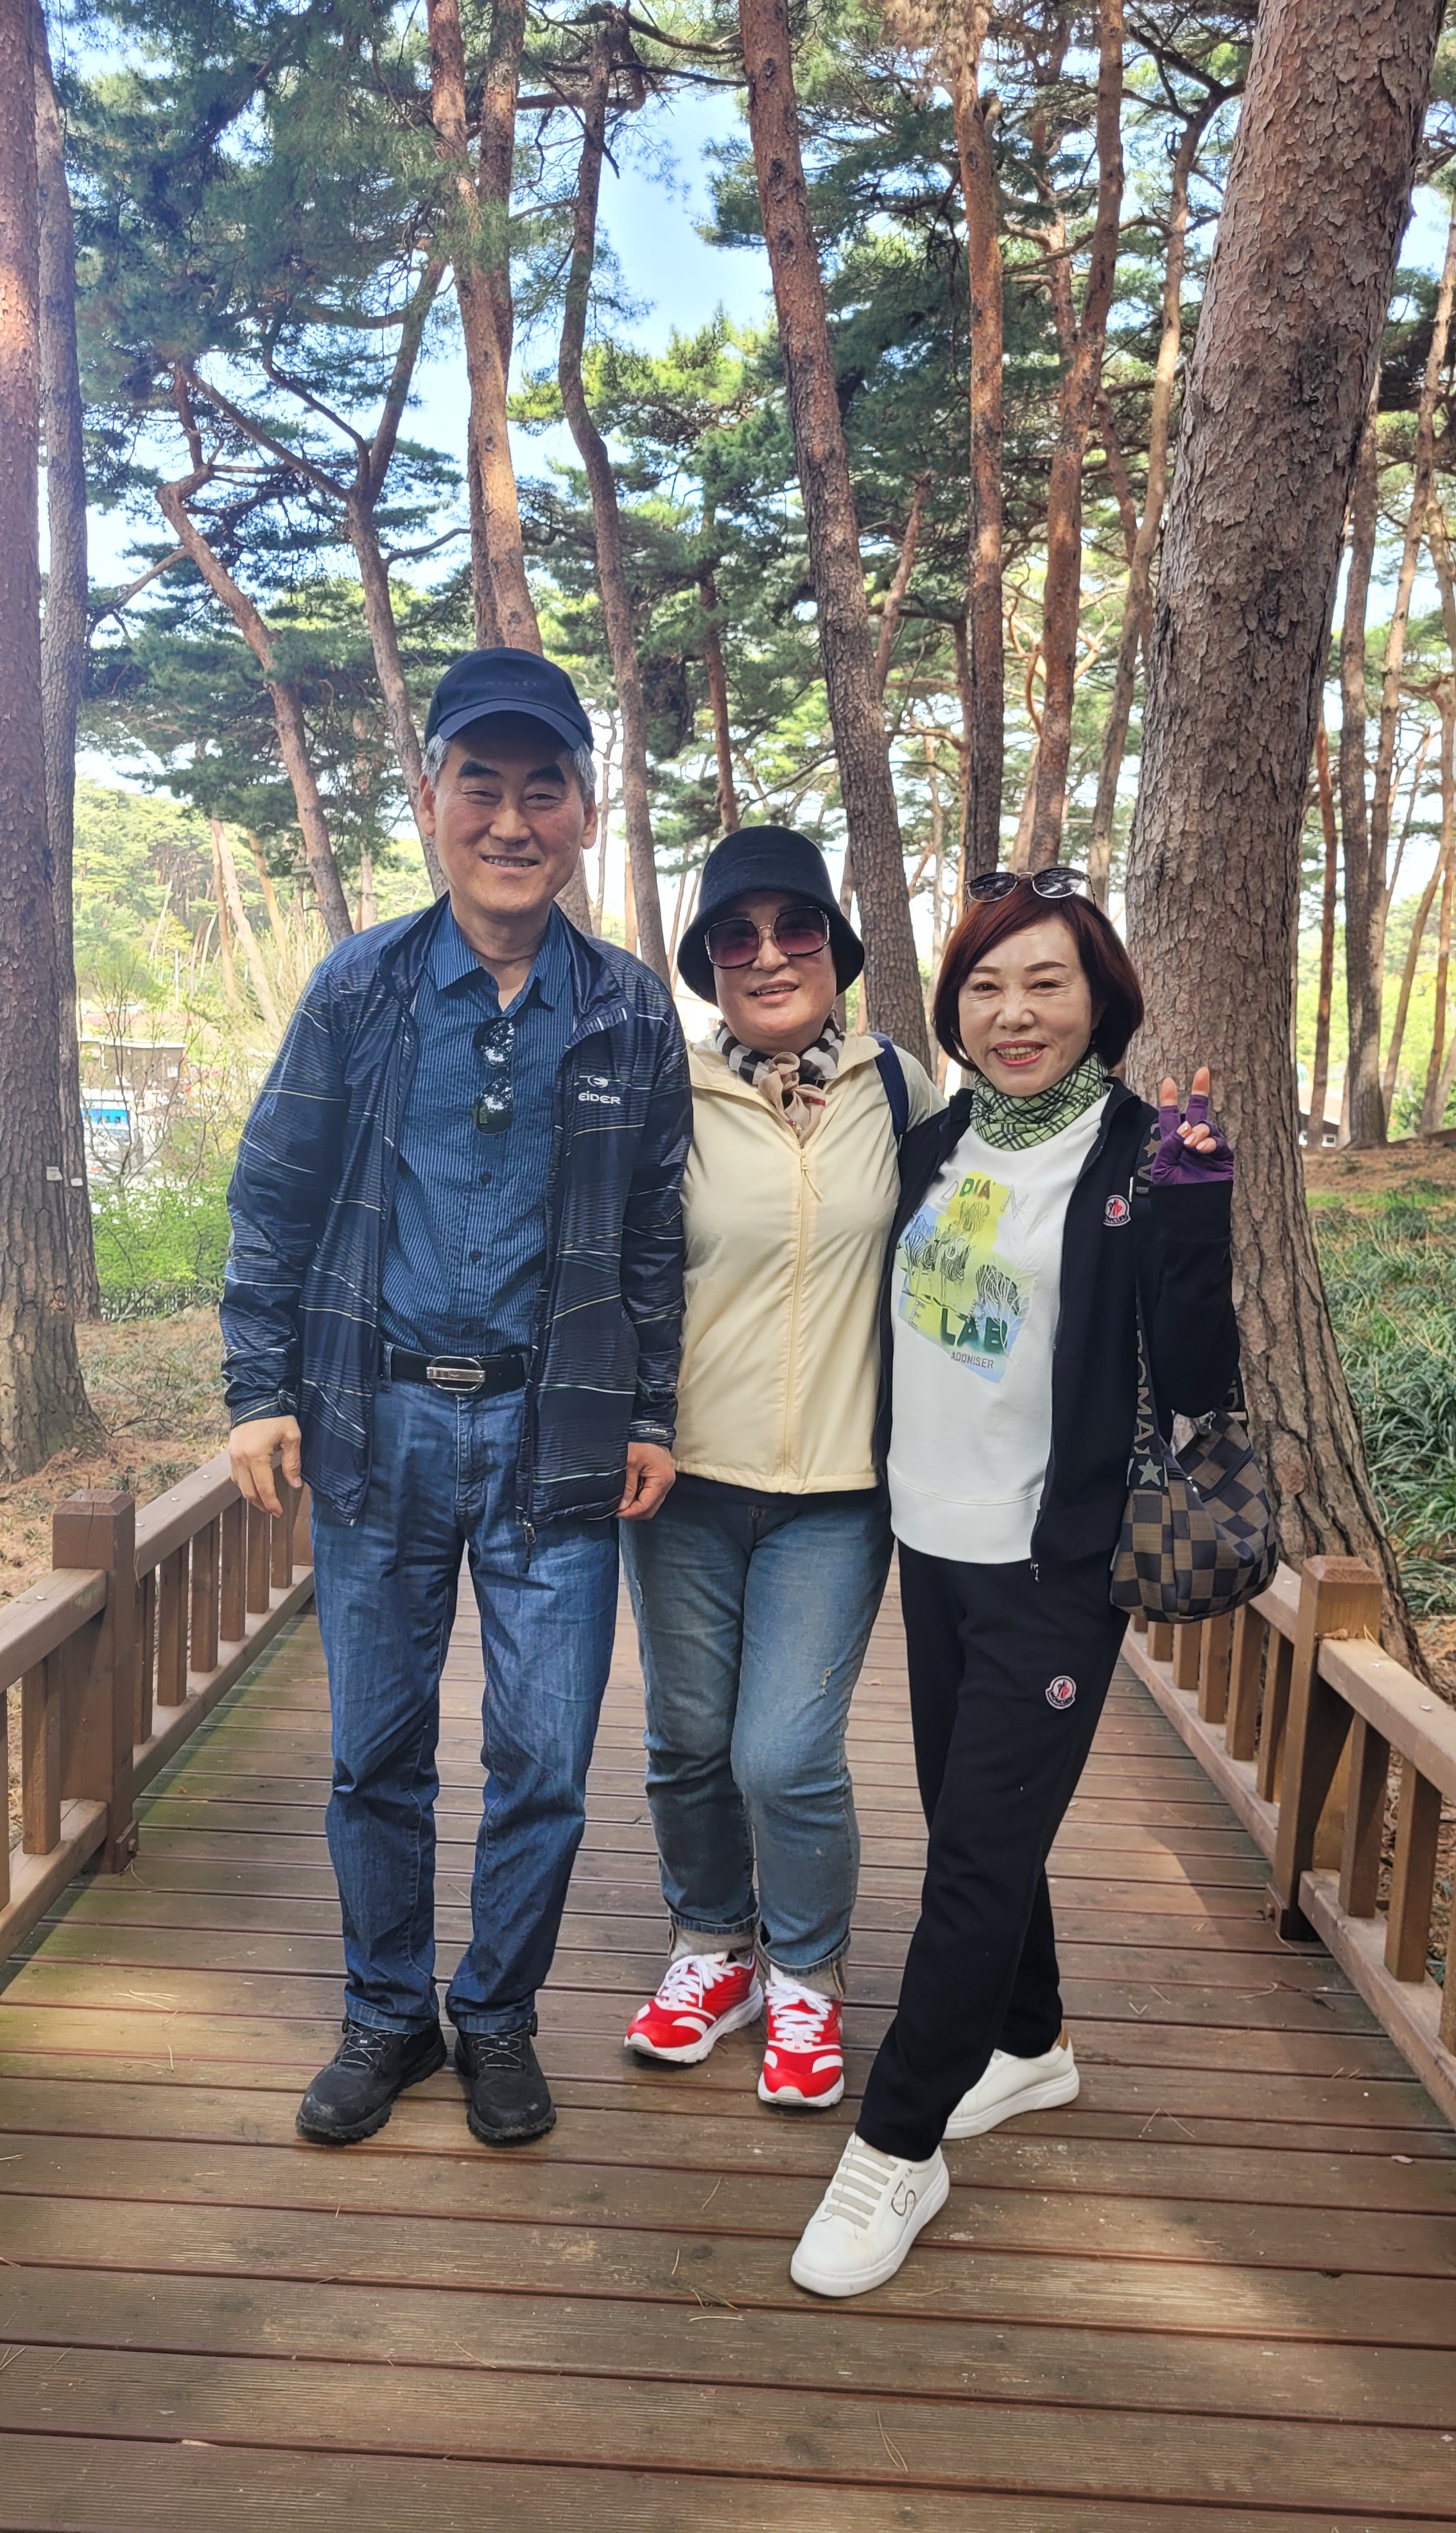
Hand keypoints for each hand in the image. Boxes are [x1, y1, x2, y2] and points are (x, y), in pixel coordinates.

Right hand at [229, 1415, 302, 1516]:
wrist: (256, 1398)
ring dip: (251, 1496)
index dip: (272, 1504)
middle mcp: (240, 1458)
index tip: (279, 1513)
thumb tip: (295, 1485)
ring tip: (265, 1502)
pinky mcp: (230, 1452)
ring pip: (239, 1485)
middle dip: (261, 1504)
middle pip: (248, 1491)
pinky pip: (235, 1475)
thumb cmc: (276, 1415)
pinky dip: (244, 1484)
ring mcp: (233, 1455)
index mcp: (256, 1456)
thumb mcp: (291, 1437)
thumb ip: (293, 1463)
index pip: (264, 1488)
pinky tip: (254, 1486)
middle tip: (273, 1511)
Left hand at [617, 1441, 674, 1521]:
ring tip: (621, 1503)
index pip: (645, 1506)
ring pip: (650, 1506)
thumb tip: (622, 1506)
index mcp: (662, 1479)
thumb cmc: (641, 1441)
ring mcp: (665, 1483)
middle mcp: (667, 1484)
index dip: (629, 1512)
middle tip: (616, 1510)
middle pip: (650, 1510)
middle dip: (633, 1513)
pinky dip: (639, 1500)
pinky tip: (628, 1496)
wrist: (649, 1428)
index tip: (615, 1512)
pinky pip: (650, 1497)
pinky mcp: (660, 1480)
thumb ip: (627, 1485)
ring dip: (636, 1507)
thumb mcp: (630, 1461)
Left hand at [1150, 1065, 1233, 1184]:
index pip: (1171, 1117)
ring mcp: (1208, 1150)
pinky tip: (1201, 1148)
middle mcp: (1191, 1143)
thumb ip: (1171, 1144)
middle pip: (1197, 1112)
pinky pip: (1219, 1143)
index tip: (1169, 1082)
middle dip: (1200, 1091)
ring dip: (1199, 1130)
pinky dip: (1210, 1142)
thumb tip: (1186, 1127)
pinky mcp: (1222, 1159)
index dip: (1170, 1100)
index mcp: (1172, 1144)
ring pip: (1207, 1127)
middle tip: (1202, 1071)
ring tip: (1190, 1144)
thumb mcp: (1162, 1167)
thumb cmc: (1172, 1195)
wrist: (1191, 1216)